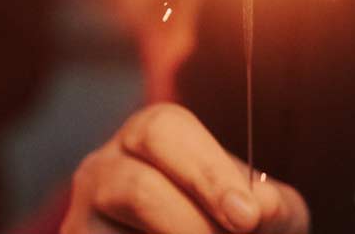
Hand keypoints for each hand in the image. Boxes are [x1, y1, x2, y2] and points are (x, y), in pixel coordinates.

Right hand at [64, 103, 308, 233]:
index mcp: (147, 137)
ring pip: (110, 230)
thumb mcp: (266, 215)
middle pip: (134, 186)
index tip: (247, 217)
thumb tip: (261, 208)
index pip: (164, 130)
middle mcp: (101, 170)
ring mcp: (80, 219)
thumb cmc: (234, 227)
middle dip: (190, 221)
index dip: (207, 173)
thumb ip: (274, 208)